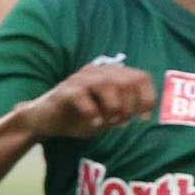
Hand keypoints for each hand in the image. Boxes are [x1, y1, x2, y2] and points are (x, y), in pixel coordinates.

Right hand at [13, 60, 158, 138]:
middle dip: (130, 105)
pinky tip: (94, 122)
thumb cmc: (81, 116)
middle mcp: (97, 72)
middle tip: (121, 122)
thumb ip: (125, 112)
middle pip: (127, 80)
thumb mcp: (109, 116)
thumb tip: (142, 114)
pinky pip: (81, 94)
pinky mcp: (64, 90)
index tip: (144, 118)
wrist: (46, 121)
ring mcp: (80, 79)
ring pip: (106, 83)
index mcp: (111, 75)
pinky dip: (92, 112)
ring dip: (113, 107)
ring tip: (108, 122)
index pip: (141, 77)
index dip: (148, 98)